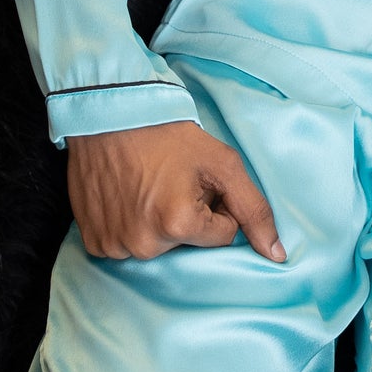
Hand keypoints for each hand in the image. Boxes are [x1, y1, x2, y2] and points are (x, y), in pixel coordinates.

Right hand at [67, 120, 284, 262]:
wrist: (110, 115)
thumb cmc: (168, 135)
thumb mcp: (222, 163)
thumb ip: (253, 210)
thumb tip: (277, 255)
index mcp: (179, 225)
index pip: (223, 234)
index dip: (218, 204)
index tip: (200, 181)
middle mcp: (144, 245)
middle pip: (189, 243)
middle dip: (190, 215)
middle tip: (173, 181)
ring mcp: (114, 246)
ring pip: (159, 245)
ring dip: (160, 222)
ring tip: (149, 185)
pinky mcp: (94, 243)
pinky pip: (128, 245)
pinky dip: (132, 225)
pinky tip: (128, 196)